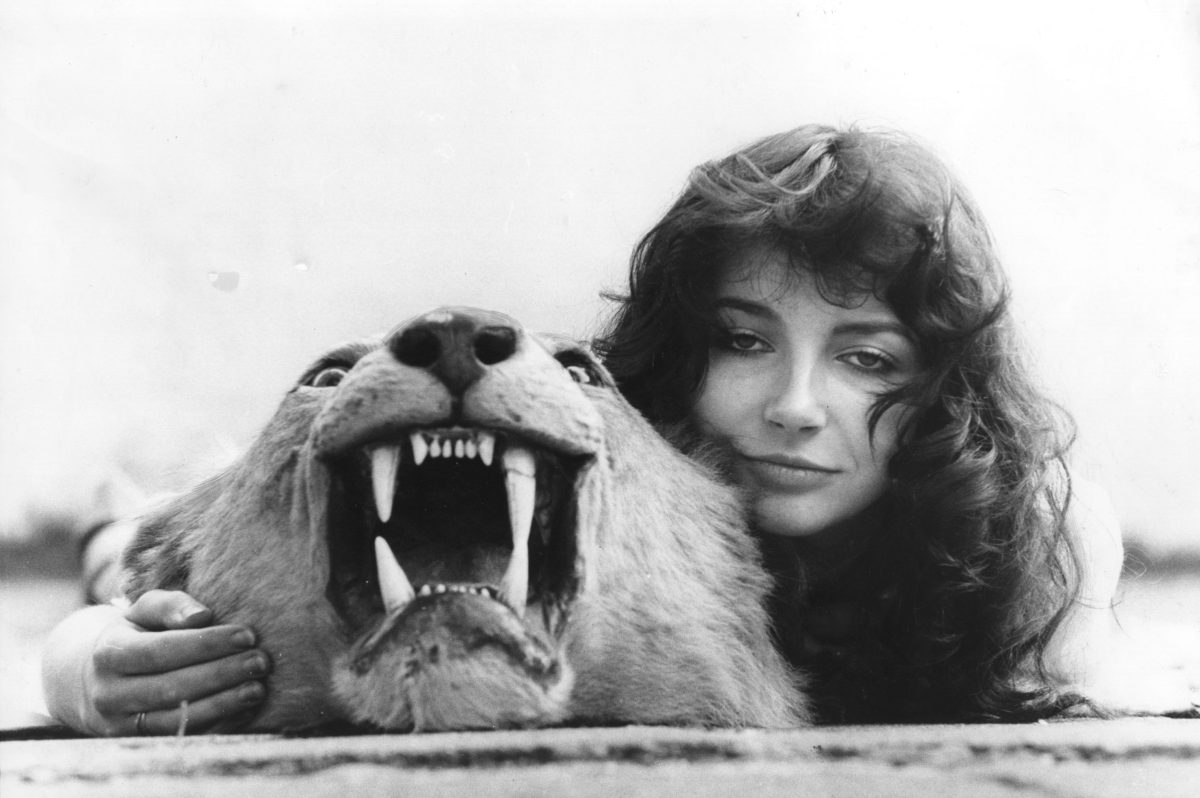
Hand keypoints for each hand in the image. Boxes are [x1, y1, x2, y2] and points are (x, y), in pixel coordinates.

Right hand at [42, 590, 271, 735]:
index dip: (205, 644)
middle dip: (220, 674)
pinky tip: (245, 709)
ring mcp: (121, 724)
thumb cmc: (136, 634)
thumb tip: (201, 616)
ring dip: (222, 704)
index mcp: (109, 653)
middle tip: (260, 661)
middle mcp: (109, 693)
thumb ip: (170, 605)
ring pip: (175, 719)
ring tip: (257, 689)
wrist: (100, 679)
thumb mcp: (145, 611)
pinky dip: (216, 725)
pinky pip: (181, 737)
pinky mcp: (140, 743)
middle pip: (170, 687)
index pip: (160, 650)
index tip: (247, 635)